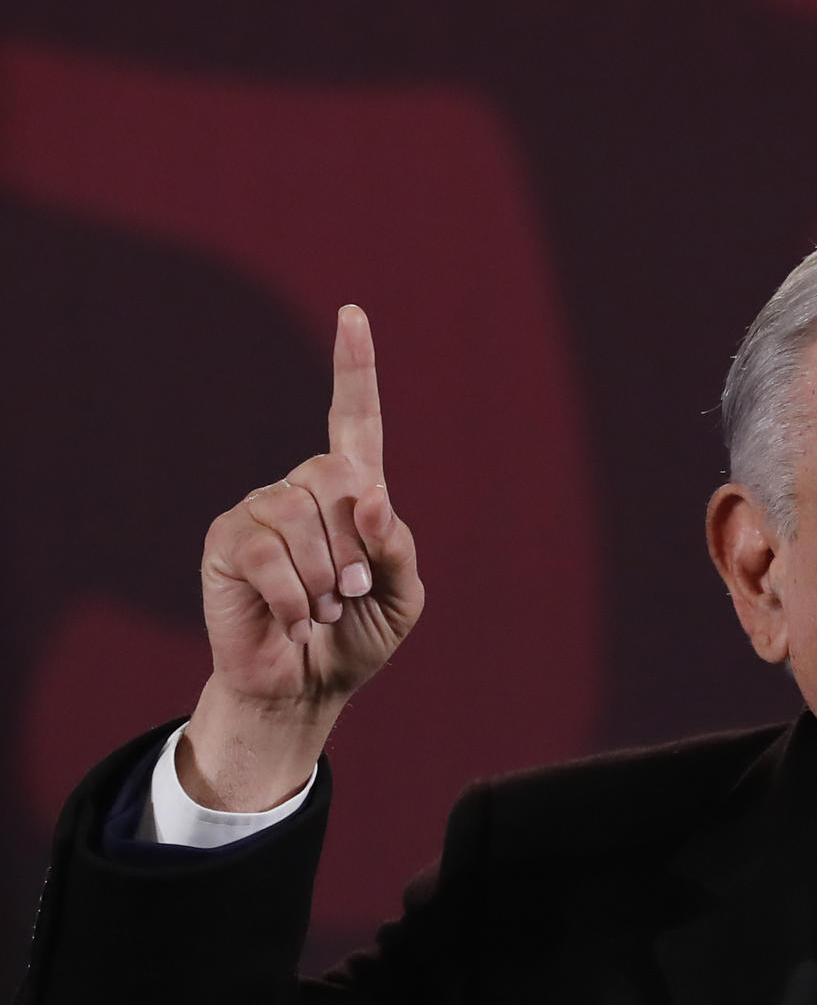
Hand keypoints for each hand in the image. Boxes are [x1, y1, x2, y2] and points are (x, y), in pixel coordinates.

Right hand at [181, 307, 424, 808]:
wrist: (306, 688)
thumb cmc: (356, 640)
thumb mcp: (402, 599)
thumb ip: (397, 548)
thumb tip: (371, 498)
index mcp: (351, 496)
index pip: (355, 421)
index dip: (355, 370)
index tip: (354, 315)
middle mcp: (301, 490)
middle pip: (338, 477)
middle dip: (355, 547)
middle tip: (352, 594)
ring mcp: (260, 510)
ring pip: (300, 517)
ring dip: (325, 580)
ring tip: (321, 610)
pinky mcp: (228, 541)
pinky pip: (268, 553)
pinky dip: (294, 599)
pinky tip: (295, 621)